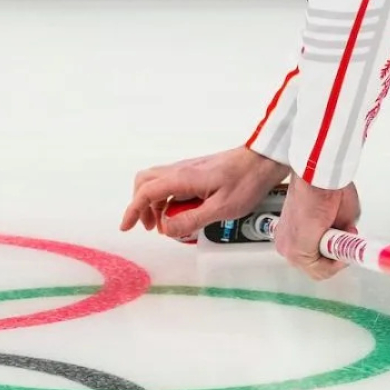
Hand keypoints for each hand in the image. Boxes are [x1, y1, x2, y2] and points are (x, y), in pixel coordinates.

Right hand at [120, 147, 289, 241]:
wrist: (262, 160)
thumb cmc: (246, 182)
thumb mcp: (221, 208)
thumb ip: (191, 220)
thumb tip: (166, 229)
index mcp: (182, 178)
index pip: (146, 192)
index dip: (133, 210)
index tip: (126, 226)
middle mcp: (180, 170)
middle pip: (145, 182)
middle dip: (140, 205)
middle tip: (147, 226)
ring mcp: (187, 169)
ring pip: (156, 182)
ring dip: (153, 203)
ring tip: (164, 224)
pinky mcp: (195, 171)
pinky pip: (171, 183)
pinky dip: (166, 198)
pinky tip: (179, 212)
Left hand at [272, 178, 362, 280]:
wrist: (318, 176)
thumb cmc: (326, 186)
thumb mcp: (337, 215)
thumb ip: (338, 231)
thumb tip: (344, 237)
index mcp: (292, 232)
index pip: (314, 255)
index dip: (335, 250)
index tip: (345, 240)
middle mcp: (286, 242)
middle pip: (316, 264)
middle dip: (337, 254)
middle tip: (346, 239)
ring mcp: (289, 249)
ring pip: (319, 269)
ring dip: (337, 257)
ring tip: (343, 238)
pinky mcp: (296, 252)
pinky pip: (321, 270)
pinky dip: (337, 262)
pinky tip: (340, 243)